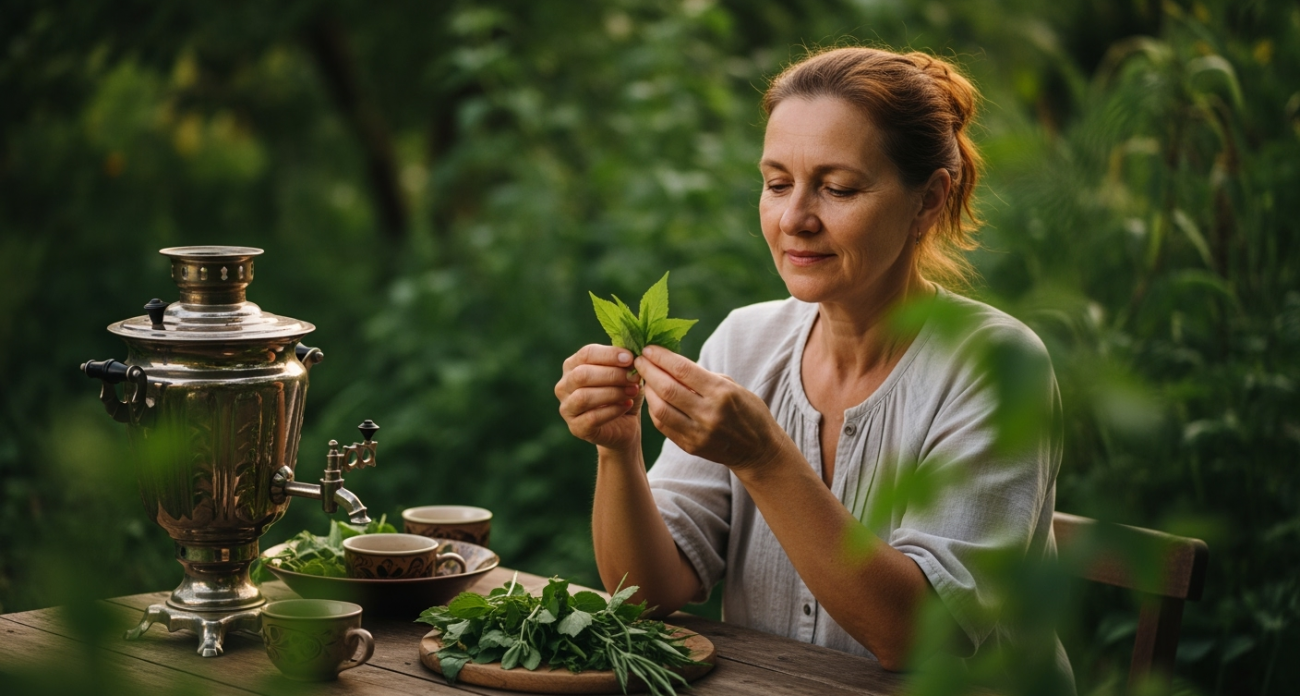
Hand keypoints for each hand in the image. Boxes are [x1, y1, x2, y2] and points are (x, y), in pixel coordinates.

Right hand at [556, 345, 643, 450]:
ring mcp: (567, 408)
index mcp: (573, 365)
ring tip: (632, 391)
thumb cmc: (623, 393)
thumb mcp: (626, 374)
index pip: (586, 354)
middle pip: (582, 374)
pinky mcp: (575, 427)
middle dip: (612, 375)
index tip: (630, 358)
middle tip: (633, 378)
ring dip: (612, 393)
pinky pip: (592, 417)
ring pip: (584, 396)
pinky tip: (627, 405)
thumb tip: (632, 354)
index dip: (609, 355)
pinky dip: (613, 410)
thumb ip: (625, 363)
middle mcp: (564, 385)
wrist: (624, 425)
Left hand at [634, 345, 789, 471]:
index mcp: (721, 393)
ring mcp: (698, 433)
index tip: (648, 348)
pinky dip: (654, 409)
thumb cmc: (747, 410)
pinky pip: (663, 425)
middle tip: (639, 360)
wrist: (758, 450)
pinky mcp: (690, 446)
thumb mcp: (732, 386)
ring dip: (648, 390)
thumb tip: (671, 362)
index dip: (661, 357)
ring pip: (660, 409)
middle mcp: (709, 413)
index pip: (682, 370)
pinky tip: (653, 398)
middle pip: (667, 388)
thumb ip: (702, 376)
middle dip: (648, 371)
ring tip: (644, 378)